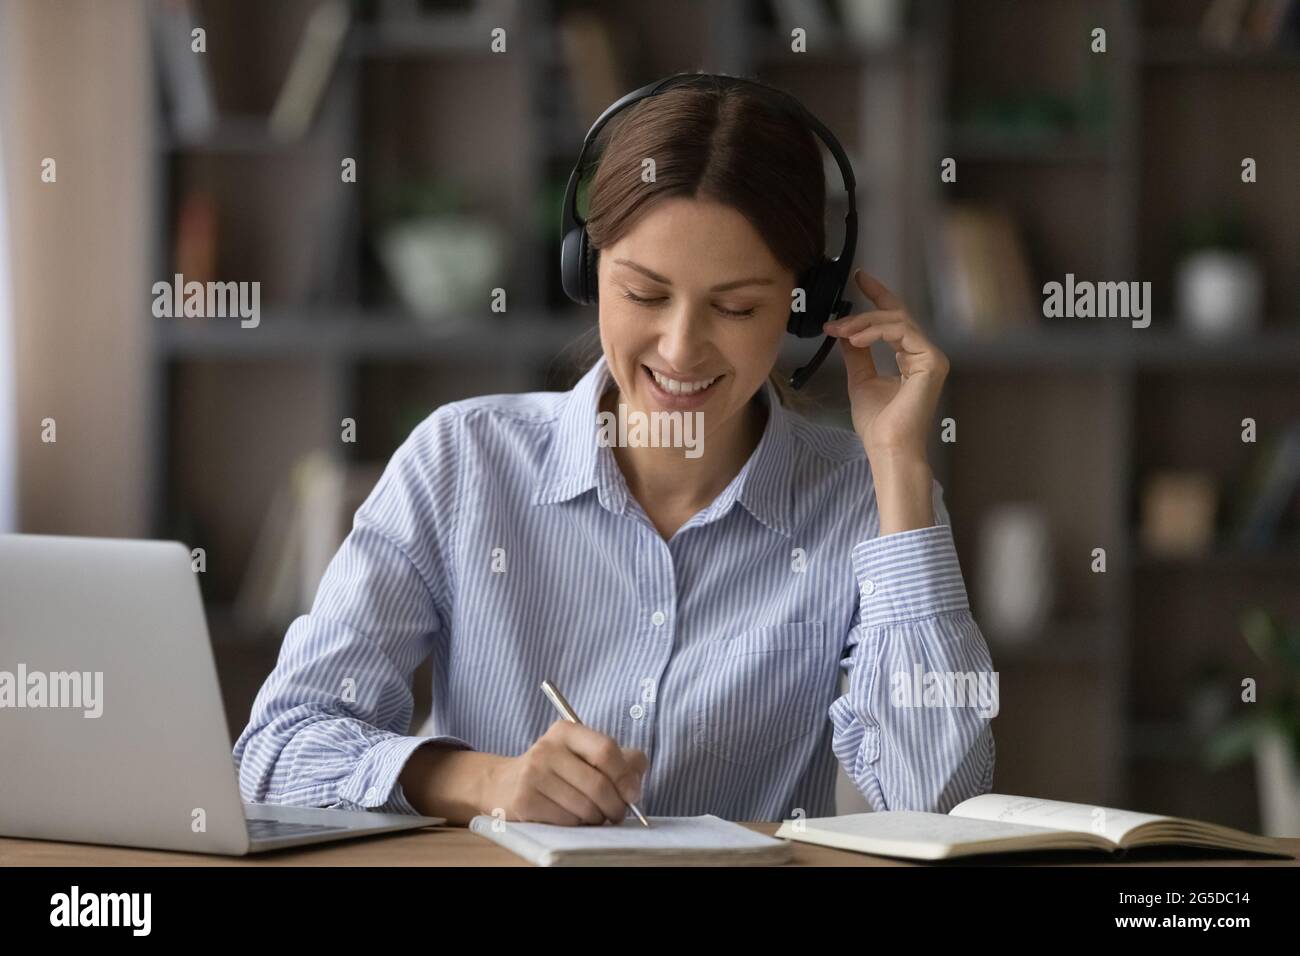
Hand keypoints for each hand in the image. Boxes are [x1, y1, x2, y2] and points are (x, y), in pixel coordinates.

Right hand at [481, 720, 647, 825]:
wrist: (505, 784)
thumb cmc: (558, 771)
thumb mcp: (585, 754)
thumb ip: (620, 759)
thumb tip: (636, 780)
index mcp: (567, 731)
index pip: (606, 750)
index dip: (625, 776)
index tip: (633, 794)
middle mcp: (547, 748)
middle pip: (598, 783)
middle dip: (615, 805)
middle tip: (617, 814)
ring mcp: (533, 774)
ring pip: (584, 806)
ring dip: (597, 818)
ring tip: (594, 815)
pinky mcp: (525, 799)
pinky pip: (567, 820)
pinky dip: (577, 825)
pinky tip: (572, 818)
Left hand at [822, 269, 948, 460]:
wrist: (888, 447)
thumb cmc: (878, 423)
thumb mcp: (860, 380)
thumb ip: (857, 354)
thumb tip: (846, 333)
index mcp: (911, 358)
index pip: (895, 319)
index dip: (879, 295)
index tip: (860, 278)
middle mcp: (924, 354)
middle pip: (895, 316)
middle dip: (863, 311)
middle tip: (836, 317)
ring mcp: (931, 357)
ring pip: (897, 321)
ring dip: (863, 323)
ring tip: (840, 331)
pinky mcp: (931, 362)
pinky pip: (902, 332)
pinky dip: (876, 332)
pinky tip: (855, 339)